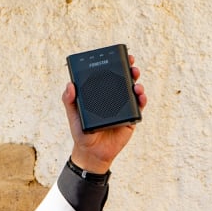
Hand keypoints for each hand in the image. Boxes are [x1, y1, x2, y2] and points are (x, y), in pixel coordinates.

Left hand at [63, 55, 147, 173]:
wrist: (92, 154)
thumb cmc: (81, 133)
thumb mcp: (73, 115)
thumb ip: (69, 100)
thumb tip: (70, 85)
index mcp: (101, 94)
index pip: (109, 76)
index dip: (115, 65)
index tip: (120, 56)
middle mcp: (114, 98)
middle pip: (124, 81)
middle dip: (130, 71)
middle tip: (132, 65)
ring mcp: (123, 108)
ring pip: (134, 93)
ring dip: (138, 85)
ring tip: (136, 83)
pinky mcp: (130, 119)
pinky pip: (138, 108)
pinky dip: (142, 101)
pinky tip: (141, 96)